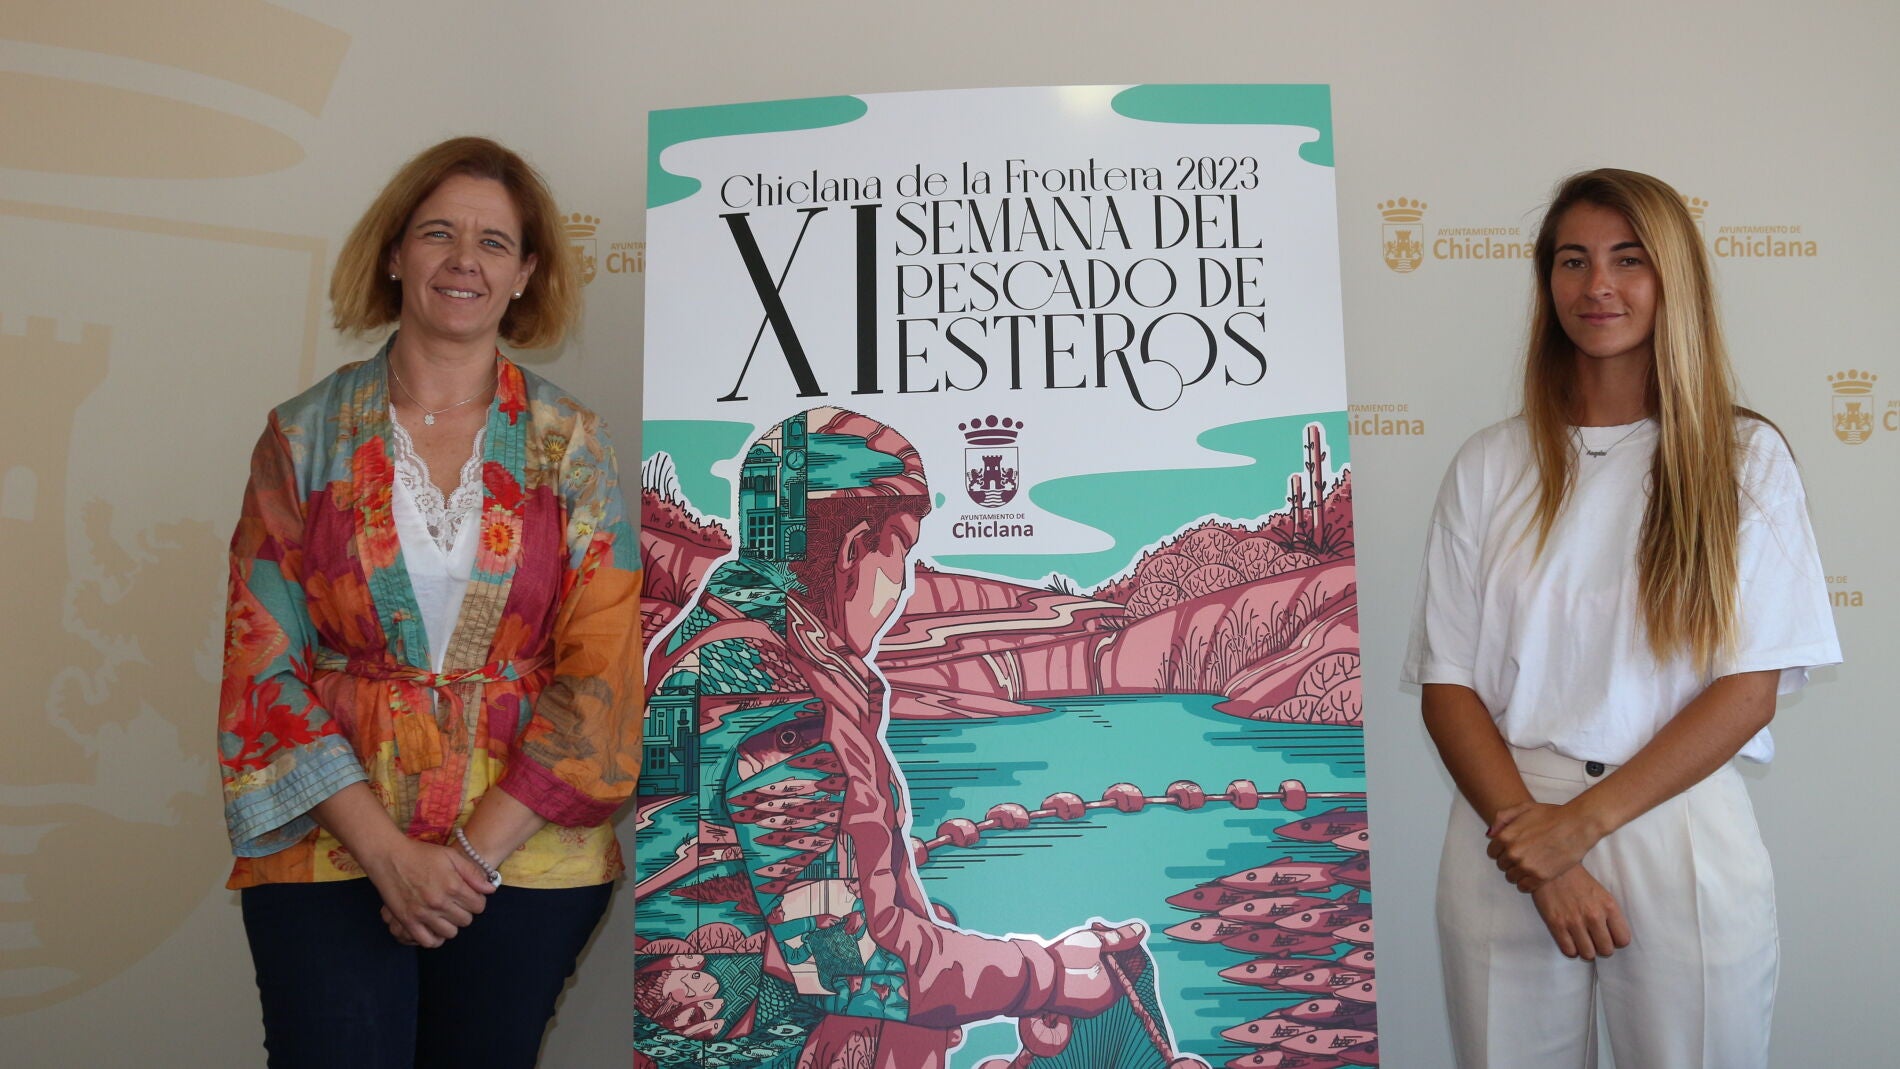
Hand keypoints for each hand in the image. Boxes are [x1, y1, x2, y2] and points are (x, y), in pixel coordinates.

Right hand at [360, 836, 493, 947]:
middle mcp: (440, 902)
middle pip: (466, 920)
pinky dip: (434, 938)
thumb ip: (473, 873)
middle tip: (457, 904)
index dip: (477, 901)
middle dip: (465, 912)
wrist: (389, 857)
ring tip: (446, 914)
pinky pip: (427, 941)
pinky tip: (434, 927)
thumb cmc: (421, 854)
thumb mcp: (451, 856)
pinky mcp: (408, 921)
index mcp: (453, 886)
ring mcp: (423, 914)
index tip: (470, 896)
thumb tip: (490, 890)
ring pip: (450, 933)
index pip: (478, 906)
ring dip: (451, 925)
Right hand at [1046, 921, 1145, 1016]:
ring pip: (1103, 982)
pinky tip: (1074, 966)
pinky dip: (1086, 978)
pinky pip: (1089, 991)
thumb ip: (1121, 937)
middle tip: (1094, 937)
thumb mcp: (1095, 941)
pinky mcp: (1076, 1009)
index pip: (1133, 965)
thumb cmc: (1066, 959)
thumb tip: (1140, 930)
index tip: (1109, 934)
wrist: (1034, 980)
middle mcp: (1106, 1002)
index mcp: (1116, 987)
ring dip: (1098, 966)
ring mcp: (1090, 1008)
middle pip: (1118, 973)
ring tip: (1081, 950)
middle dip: (1111, 954)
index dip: (1124, 946)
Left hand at [1487, 801, 1599, 891]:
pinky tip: (1534, 876)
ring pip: (1511, 877)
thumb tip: (1490, 834)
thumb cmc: (1552, 814)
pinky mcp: (1540, 877)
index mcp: (1506, 836)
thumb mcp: (1524, 807)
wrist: (1577, 825)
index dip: (1501, 851)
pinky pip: (1524, 887)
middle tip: (1523, 857)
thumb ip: (1503, 818)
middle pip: (1502, 865)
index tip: (1511, 850)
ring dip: (1518, 873)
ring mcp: (1526, 866)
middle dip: (1510, 862)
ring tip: (1529, 866)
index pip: (1492, 852)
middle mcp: (1513, 852)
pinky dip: (1527, 883)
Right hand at [1531, 865, 1631, 960]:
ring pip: (1588, 954)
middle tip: (1594, 940)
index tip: (1609, 936)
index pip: (1623, 939)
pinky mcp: (1556, 925)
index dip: (1616, 941)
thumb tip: (1612, 936)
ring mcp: (1574, 922)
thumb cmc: (1578, 881)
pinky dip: (1571, 950)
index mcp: (1608, 906)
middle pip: (1606, 950)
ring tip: (1582, 941)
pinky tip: (1570, 940)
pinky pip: (1569, 951)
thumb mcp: (1602, 893)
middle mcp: (1594, 916)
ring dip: (1585, 950)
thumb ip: (1610, 914)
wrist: (1552, 869)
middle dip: (1601, 947)